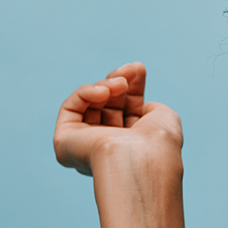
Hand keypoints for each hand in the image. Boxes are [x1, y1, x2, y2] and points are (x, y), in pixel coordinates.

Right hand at [54, 62, 182, 176]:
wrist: (142, 160)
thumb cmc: (159, 141)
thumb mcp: (163, 117)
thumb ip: (149, 108)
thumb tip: (137, 104)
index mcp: (131, 144)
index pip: (126, 109)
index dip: (133, 85)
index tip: (139, 68)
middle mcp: (106, 146)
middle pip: (108, 103)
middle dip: (120, 81)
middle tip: (130, 69)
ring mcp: (84, 145)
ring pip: (90, 102)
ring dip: (106, 84)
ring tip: (120, 82)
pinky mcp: (64, 142)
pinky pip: (71, 107)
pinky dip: (87, 92)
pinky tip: (104, 91)